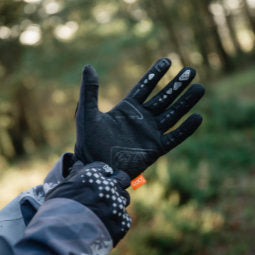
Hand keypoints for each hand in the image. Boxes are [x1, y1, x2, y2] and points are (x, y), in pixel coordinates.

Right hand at [46, 161, 130, 245]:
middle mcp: (108, 186)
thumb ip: (75, 174)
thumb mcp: (62, 187)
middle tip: (110, 189)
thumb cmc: (57, 210)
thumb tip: (79, 163)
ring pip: (124, 197)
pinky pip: (124, 216)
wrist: (61, 239)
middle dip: (117, 182)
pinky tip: (105, 224)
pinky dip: (116, 219)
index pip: (104, 167)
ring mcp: (116, 204)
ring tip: (105, 210)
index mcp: (93, 175)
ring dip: (117, 201)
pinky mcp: (122, 221)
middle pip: (122, 177)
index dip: (101, 173)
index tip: (99, 178)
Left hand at [74, 58, 204, 178]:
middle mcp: (142, 118)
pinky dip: (186, 129)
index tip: (168, 60)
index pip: (145, 86)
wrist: (97, 167)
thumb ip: (89, 91)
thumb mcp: (87, 113)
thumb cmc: (89, 142)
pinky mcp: (156, 148)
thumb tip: (88, 66)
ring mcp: (150, 133)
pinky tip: (197, 117)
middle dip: (177, 84)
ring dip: (186, 102)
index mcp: (128, 108)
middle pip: (164, 97)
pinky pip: (175, 137)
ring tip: (200, 88)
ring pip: (173, 114)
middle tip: (191, 70)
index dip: (156, 74)